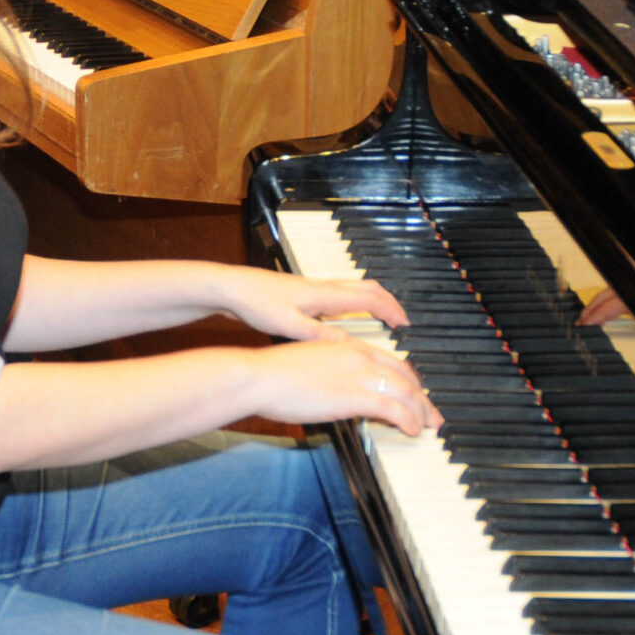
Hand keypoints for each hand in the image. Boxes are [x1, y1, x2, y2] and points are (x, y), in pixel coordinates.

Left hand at [221, 267, 407, 340]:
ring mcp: (312, 288)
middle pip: (367, 288)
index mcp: (324, 295)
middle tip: (401, 321)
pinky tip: (343, 318)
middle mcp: (322, 287)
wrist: (229, 287)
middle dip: (389, 303)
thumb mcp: (289, 324)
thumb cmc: (255, 303)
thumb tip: (351, 346)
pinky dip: (352, 303)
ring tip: (381, 319)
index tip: (406, 326)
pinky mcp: (301, 293)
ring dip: (372, 301)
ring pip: (353, 289)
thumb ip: (320, 335)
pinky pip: (338, 294)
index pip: (369, 299)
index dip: (391, 312)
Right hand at [249, 338, 439, 436]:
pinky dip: (408, 420)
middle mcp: (360, 356)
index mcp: (349, 345)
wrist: (259, 377)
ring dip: (420, 411)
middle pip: (406, 376)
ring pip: (407, 392)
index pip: (392, 361)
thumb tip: (341, 392)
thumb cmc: (274, 373)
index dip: (409, 380)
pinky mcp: (356, 396)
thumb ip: (333, 373)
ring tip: (425, 425)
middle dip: (422, 397)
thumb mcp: (310, 364)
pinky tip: (412, 430)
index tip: (414, 395)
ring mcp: (360, 375)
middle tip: (430, 414)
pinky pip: (394, 409)